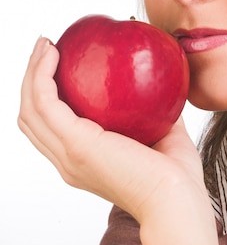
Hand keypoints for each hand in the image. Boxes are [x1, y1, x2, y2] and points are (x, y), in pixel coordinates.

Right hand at [18, 37, 206, 224]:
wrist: (178, 199)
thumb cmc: (177, 176)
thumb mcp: (165, 134)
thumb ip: (159, 110)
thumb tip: (164, 79)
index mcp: (84, 161)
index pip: (51, 128)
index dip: (47, 96)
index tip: (61, 63)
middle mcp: (68, 160)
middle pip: (32, 116)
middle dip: (32, 79)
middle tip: (46, 47)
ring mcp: (68, 154)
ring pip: (31, 108)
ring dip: (32, 72)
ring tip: (45, 44)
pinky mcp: (75, 143)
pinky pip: (46, 102)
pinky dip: (42, 75)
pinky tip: (54, 52)